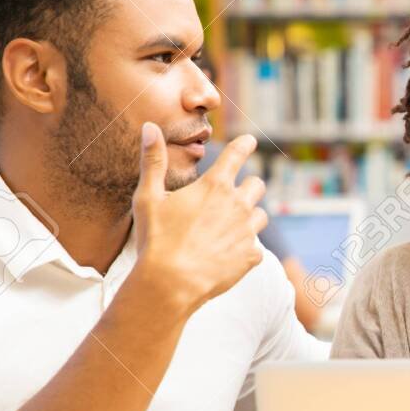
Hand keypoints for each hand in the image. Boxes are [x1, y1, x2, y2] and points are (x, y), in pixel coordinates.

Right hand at [131, 124, 267, 312]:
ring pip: (261, 216)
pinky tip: (229, 255)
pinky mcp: (251, 256)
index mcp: (215, 186)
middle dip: (248, 187)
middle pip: (257, 184)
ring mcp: (247, 231)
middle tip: (234, 196)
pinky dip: (246, 249)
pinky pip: (256, 247)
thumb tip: (150, 127)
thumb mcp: (148, 197)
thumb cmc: (156, 239)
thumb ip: (152, 161)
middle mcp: (238, 204)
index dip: (245, 145)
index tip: (250, 141)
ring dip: (249, 218)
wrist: (170, 283)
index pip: (237, 155)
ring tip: (229, 228)